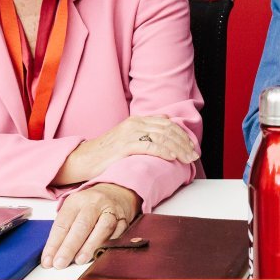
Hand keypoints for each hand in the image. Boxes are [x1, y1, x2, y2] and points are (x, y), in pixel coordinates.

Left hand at [43, 183, 140, 268]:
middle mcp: (94, 203)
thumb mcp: (73, 210)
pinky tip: (99, 255)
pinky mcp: (124, 220)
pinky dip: (108, 246)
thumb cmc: (89, 207)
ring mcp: (111, 210)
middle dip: (69, 247)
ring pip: (102, 228)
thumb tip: (53, 256)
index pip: (63, 223)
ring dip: (90, 246)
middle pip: (81, 225)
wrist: (116, 194)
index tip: (48, 261)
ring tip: (79, 260)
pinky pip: (117, 234)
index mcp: (76, 201)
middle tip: (60, 263)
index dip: (54, 244)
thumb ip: (64, 231)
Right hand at [57, 114, 198, 184]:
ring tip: (188, 158)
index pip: (166, 123)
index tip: (192, 145)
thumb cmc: (107, 152)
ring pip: (162, 137)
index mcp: (137, 120)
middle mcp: (135, 124)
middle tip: (194, 154)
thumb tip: (166, 121)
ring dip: (178, 148)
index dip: (182, 134)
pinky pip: (149, 146)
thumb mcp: (127, 136)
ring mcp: (129, 134)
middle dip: (184, 142)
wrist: (84, 159)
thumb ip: (145, 129)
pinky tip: (173, 158)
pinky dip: (164, 151)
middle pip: (167, 130)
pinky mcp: (125, 146)